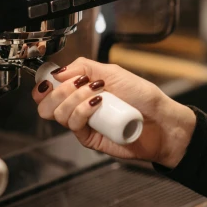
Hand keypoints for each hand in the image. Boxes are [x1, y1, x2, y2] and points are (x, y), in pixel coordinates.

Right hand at [31, 57, 195, 167]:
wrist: (162, 121)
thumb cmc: (143, 97)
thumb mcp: (112, 72)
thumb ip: (84, 66)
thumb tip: (58, 72)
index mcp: (79, 91)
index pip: (48, 90)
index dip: (44, 85)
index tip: (50, 80)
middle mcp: (78, 108)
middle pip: (47, 104)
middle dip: (58, 90)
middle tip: (77, 84)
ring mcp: (84, 124)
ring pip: (59, 114)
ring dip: (74, 98)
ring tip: (96, 92)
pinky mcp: (90, 139)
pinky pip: (75, 125)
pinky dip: (82, 110)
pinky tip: (97, 103)